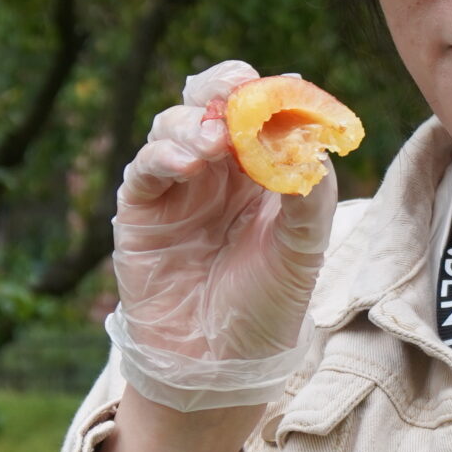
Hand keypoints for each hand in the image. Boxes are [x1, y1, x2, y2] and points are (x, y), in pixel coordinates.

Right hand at [109, 59, 334, 409]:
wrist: (218, 364)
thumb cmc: (266, 306)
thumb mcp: (302, 251)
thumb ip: (310, 196)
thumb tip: (310, 143)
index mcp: (265, 170)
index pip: (264, 111)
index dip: (271, 93)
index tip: (284, 87)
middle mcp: (220, 170)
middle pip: (214, 102)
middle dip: (225, 87)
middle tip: (238, 91)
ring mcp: (179, 186)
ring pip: (177, 124)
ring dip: (196, 122)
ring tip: (216, 141)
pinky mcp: (142, 208)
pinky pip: (146, 166)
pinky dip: (165, 154)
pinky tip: (188, 162)